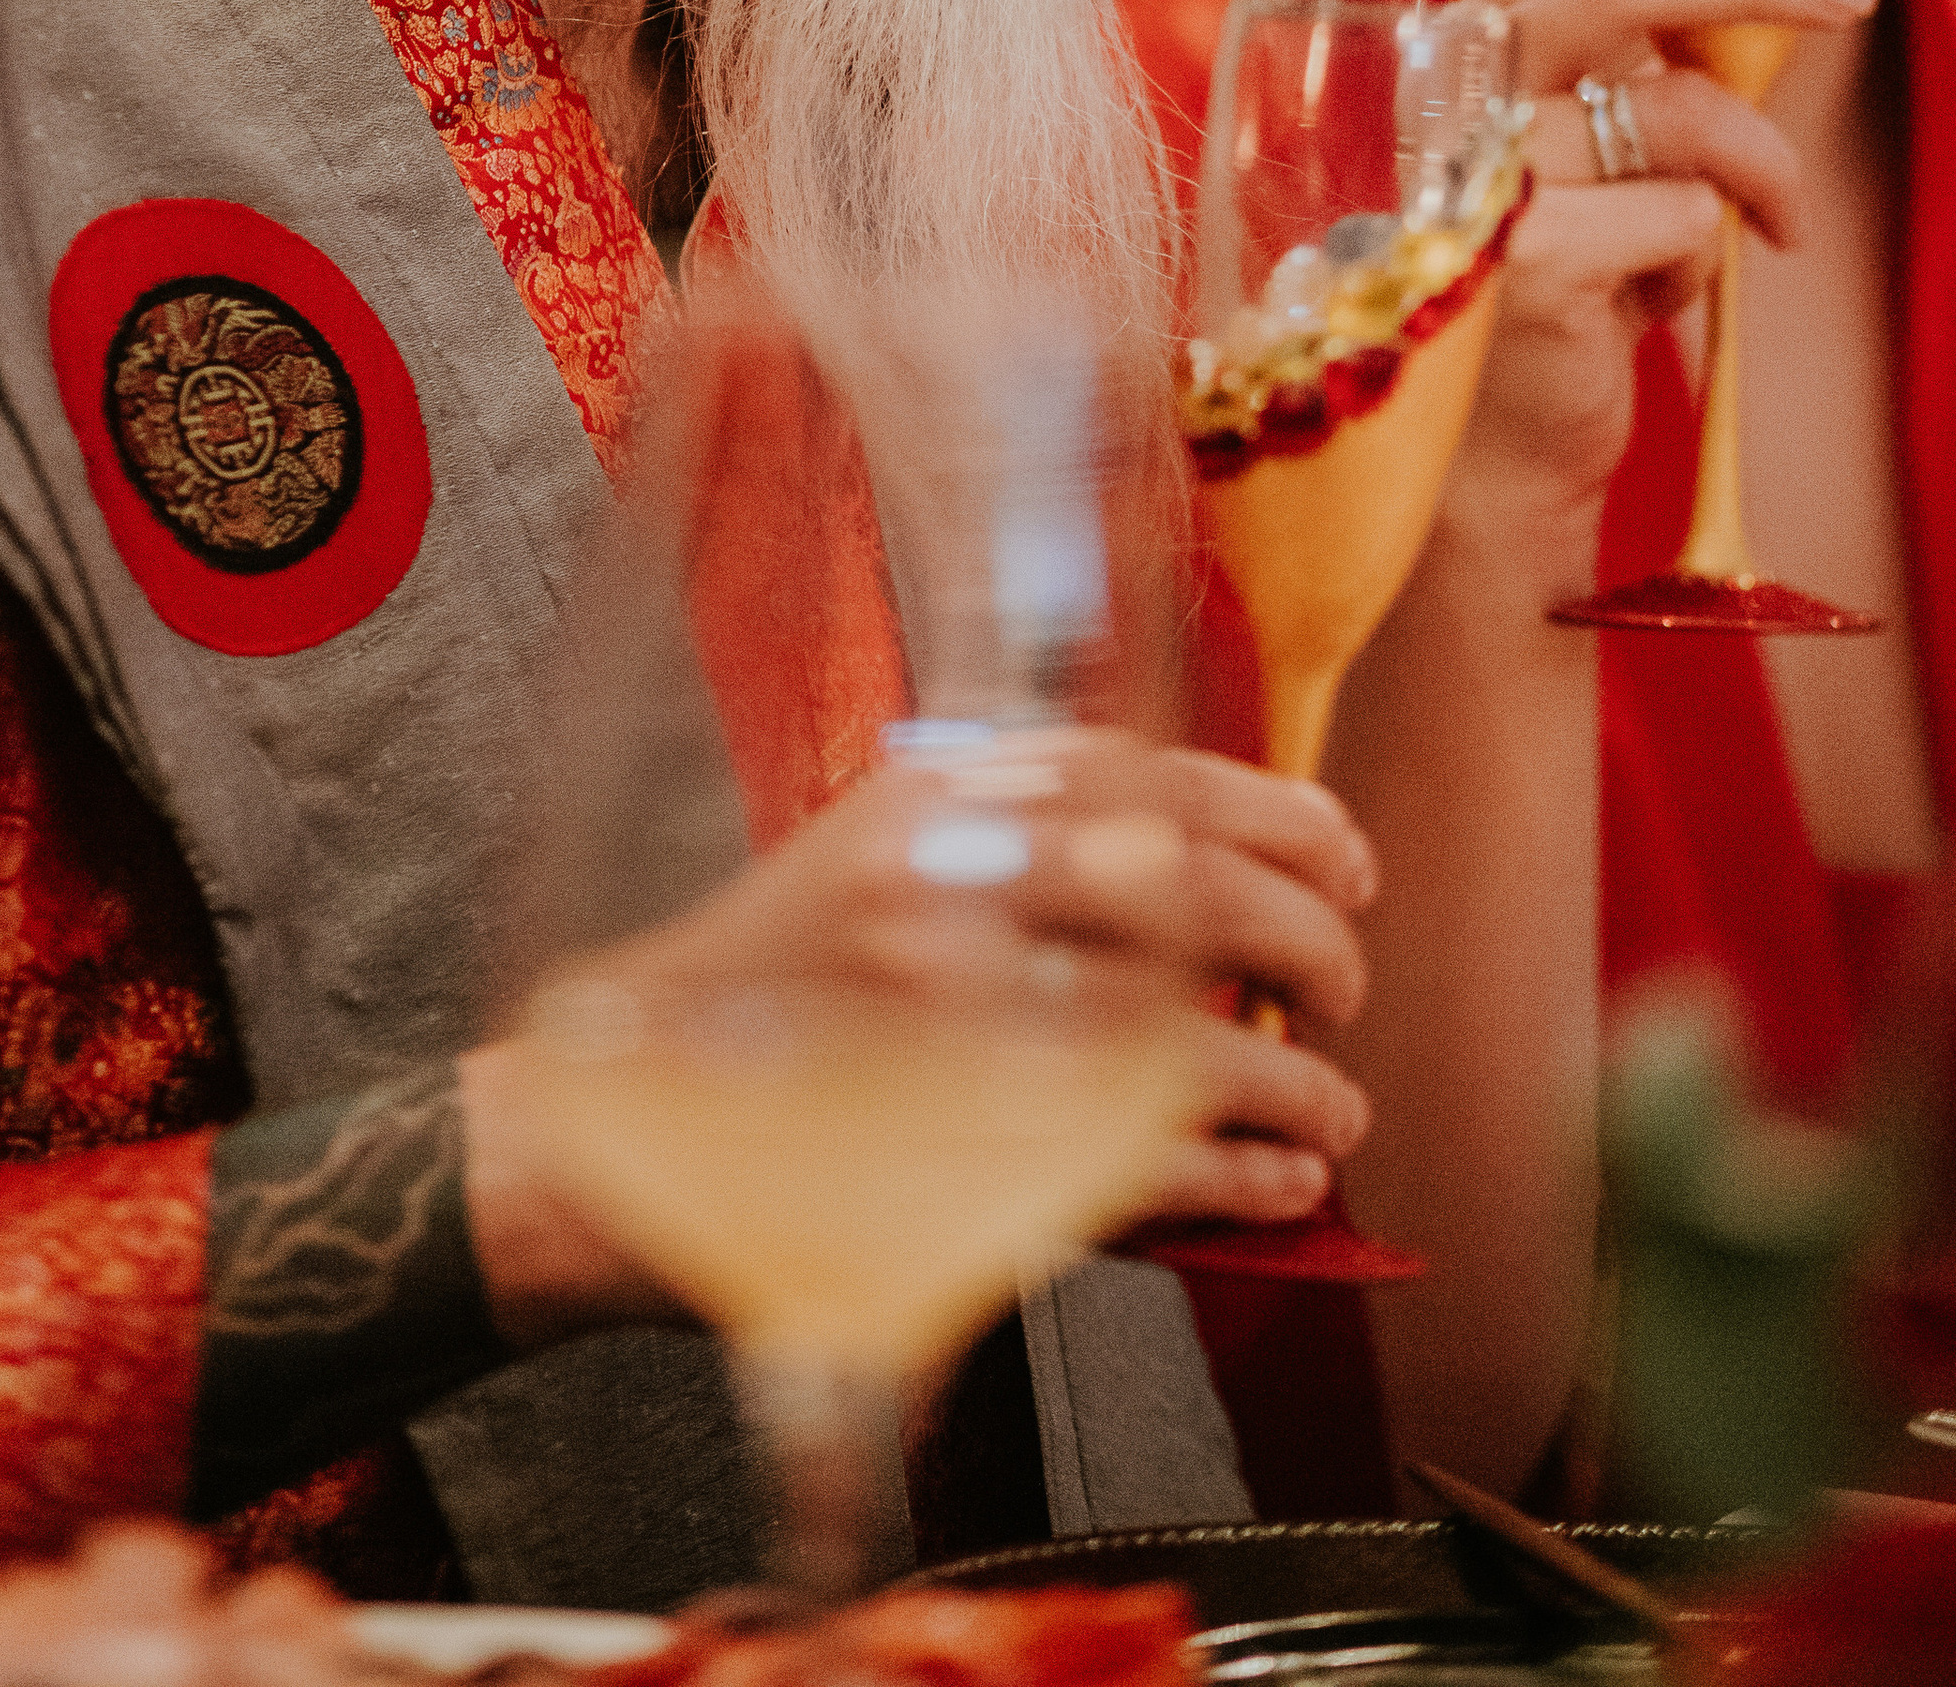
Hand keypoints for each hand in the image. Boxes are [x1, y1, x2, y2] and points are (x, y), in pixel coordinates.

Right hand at [468, 732, 1378, 1328]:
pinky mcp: (945, 1154)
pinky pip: (1138, 1161)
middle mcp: (940, 891)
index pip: (1145, 774)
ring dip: (1290, 1073)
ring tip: (1335, 1104)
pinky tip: (1284, 1180)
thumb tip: (1192, 857)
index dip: (1274, 812)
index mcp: (929, 804)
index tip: (1345, 856)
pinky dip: (1233, 1170)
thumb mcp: (872, 855)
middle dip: (1303, 933)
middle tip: (1345, 980)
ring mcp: (942, 1027)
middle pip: (1184, 889)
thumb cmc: (761, 999)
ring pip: (1178, 1035)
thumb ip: (1007, 831)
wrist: (610, 1132)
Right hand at [1453, 0, 1874, 522]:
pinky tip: (1648, 317)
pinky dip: (1700, 271)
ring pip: (1684, 113)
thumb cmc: (1544, 311)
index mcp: (1456, 65)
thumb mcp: (1580, 174)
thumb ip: (1624, 79)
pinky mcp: (1532, 263)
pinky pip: (1688, 223)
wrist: (1482, 480)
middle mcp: (1451, 106)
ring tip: (1774, 233)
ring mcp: (1484, 182)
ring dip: (1762, 173)